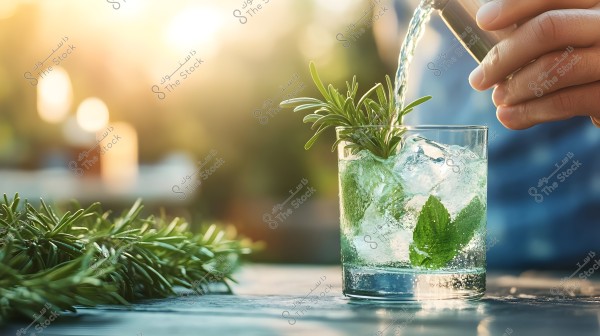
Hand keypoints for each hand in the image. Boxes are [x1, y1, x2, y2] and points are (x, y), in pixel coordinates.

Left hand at [468, 0, 599, 129]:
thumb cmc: (582, 57)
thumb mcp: (567, 33)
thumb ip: (538, 28)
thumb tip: (486, 24)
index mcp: (594, 2)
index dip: (515, 5)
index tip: (483, 20)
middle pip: (550, 29)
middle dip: (505, 56)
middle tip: (478, 79)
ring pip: (555, 67)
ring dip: (515, 88)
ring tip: (498, 98)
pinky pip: (564, 101)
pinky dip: (529, 112)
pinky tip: (509, 117)